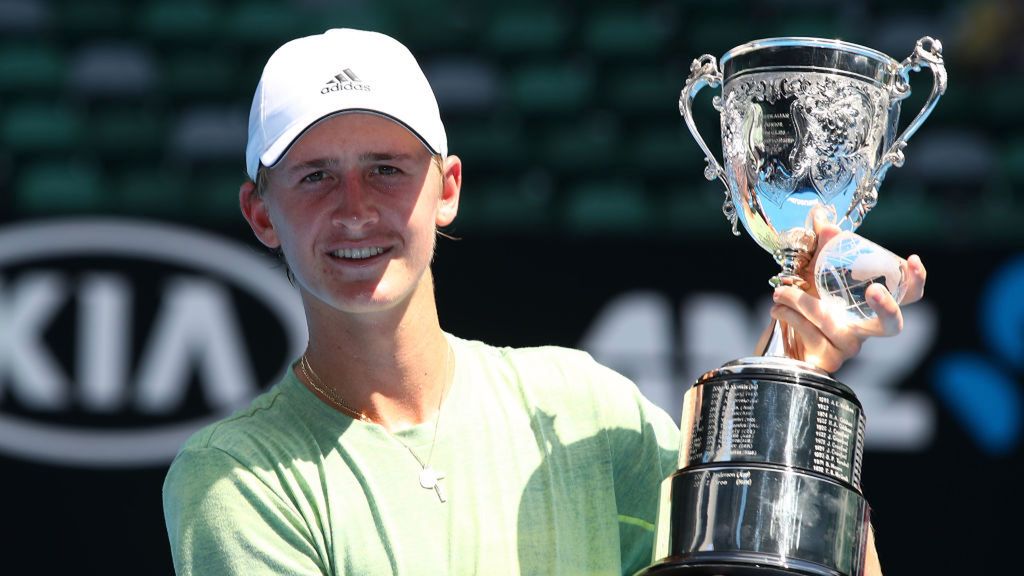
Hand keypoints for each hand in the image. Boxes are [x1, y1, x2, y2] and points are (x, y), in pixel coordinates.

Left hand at [766, 210, 927, 371]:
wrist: (778, 337)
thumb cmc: (805, 303)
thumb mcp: (811, 270)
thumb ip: (820, 245)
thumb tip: (821, 216)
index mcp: (871, 305)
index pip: (908, 296)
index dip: (916, 281)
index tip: (912, 260)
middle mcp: (865, 329)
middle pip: (891, 326)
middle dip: (887, 307)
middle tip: (874, 290)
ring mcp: (847, 347)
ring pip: (832, 322)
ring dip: (803, 300)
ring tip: (780, 290)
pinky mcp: (826, 359)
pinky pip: (811, 333)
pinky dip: (790, 315)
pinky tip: (777, 308)